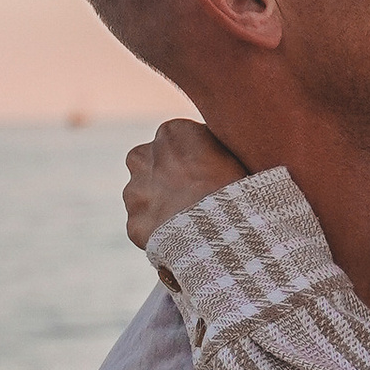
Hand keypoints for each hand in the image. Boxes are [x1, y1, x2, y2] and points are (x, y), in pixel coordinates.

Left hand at [125, 117, 248, 253]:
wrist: (222, 231)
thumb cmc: (236, 188)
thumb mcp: (233, 152)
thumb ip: (213, 143)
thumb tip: (212, 148)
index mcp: (171, 132)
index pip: (175, 139)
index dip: (191, 157)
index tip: (206, 172)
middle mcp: (144, 155)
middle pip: (150, 162)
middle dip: (164, 175)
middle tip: (191, 194)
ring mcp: (134, 190)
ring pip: (142, 194)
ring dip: (158, 203)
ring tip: (188, 219)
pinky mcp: (132, 222)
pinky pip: (144, 225)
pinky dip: (157, 231)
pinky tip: (180, 237)